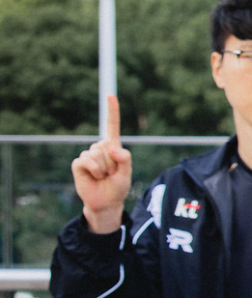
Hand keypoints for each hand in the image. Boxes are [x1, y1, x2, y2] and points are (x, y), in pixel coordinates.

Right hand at [72, 95, 132, 233]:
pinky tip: (95, 177)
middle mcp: (100, 148)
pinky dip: (95, 171)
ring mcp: (88, 155)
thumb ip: (124, 158)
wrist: (105, 202)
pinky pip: (87, 161)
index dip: (112, 111)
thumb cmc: (118, 186)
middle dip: (113, 162)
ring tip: (104, 176)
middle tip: (112, 173)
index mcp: (113, 146)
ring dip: (104, 169)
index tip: (111, 95)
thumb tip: (111, 147)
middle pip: (107, 145)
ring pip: (97, 154)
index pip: (112, 126)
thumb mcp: (127, 172)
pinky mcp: (79, 163)